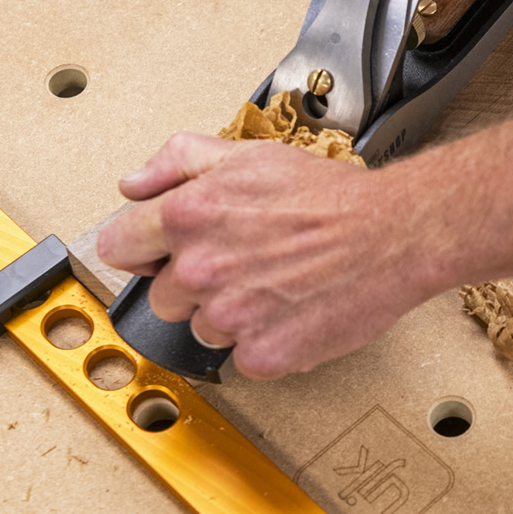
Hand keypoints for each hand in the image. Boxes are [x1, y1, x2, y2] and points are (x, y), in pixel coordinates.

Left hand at [96, 134, 427, 379]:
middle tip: (244, 264)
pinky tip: (292, 312)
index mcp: (188, 216)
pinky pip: (242, 358)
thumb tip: (133, 184)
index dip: (144, 249)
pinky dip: (265, 343)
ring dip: (231, 315)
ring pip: (203, 330)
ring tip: (276, 285)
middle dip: (194, 284)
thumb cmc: (331, 198)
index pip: (118, 248)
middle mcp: (200, 270)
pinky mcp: (262, 355)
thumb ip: (178, 162)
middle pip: (163, 297)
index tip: (162, 254)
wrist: (394, 235)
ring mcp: (230, 318)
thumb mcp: (249, 155)